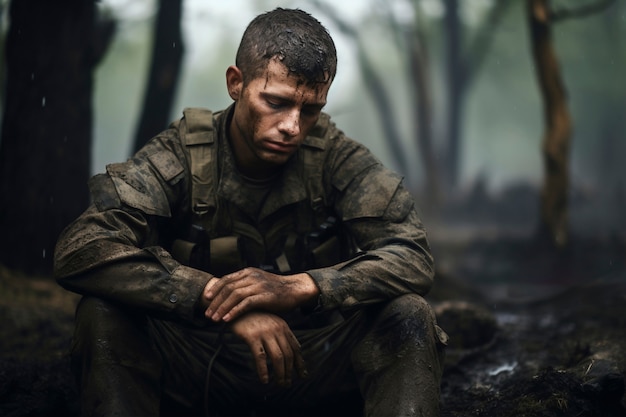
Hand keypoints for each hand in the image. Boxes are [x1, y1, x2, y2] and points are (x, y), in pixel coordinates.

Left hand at [201, 268, 318, 321]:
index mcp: (248, 272)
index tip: (205, 298)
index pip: (226, 279)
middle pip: (227, 288)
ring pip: (234, 296)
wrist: (295, 289)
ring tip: (214, 319)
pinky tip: (227, 319)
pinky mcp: (264, 296)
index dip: (214, 288)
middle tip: (207, 314)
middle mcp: (251, 276)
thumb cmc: (276, 290)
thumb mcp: (258, 283)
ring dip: (222, 308)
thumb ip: (245, 286)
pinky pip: (245, 304)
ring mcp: (258, 285)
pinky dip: (234, 312)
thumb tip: (228, 296)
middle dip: (215, 302)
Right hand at [230, 311, 307, 385]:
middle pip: (288, 354)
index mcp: (283, 327)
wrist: (236, 308)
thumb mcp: (271, 323)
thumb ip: (281, 334)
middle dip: (290, 371)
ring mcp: (265, 333)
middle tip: (287, 384)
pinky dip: (263, 370)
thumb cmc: (254, 318)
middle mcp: (277, 329)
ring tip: (279, 384)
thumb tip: (291, 351)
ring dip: (280, 373)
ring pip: (277, 357)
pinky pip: (260, 357)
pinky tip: (264, 380)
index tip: (302, 375)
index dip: (300, 363)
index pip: (296, 348)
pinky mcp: (252, 337)